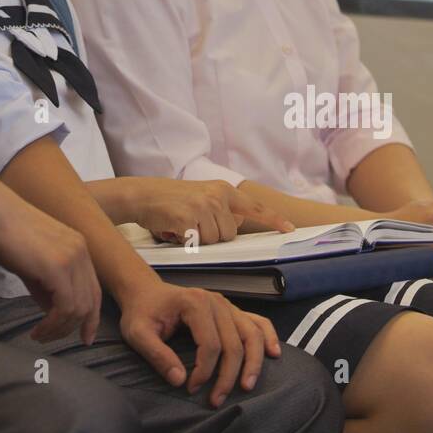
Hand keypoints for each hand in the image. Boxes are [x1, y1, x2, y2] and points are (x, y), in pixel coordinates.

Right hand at [0, 179, 102, 343]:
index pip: (94, 290)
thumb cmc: (7, 234)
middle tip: (50, 339)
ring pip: (79, 308)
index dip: (91, 318)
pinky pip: (65, 306)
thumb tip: (52, 312)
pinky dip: (53, 324)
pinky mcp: (58, 267)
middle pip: (90, 302)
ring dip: (59, 329)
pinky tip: (37, 329)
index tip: (83, 337)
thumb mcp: (34, 264)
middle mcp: (81, 252)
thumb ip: (47, 287)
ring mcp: (72, 258)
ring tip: (40, 335)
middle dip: (72, 328)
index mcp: (79, 248)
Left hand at [118, 279, 280, 404]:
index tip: (190, 387)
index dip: (204, 371)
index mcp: (195, 303)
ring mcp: (227, 305)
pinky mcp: (231, 311)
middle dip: (227, 376)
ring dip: (253, 363)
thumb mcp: (138, 333)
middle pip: (234, 344)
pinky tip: (274, 354)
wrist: (146, 292)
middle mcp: (216, 301)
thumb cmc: (142, 312)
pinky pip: (257, 322)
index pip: (210, 344)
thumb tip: (179, 380)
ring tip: (247, 387)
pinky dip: (268, 337)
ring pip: (252, 334)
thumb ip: (157, 355)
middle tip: (216, 400)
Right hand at [135, 178, 294, 243]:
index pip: (254, 207)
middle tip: (193, 224)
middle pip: (229, 234)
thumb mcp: (201, 197)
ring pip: (214, 241)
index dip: (273, 219)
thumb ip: (222, 209)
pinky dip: (185, 241)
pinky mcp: (188, 219)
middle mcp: (216, 196)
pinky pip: (197, 243)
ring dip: (199, 240)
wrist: (142, 195)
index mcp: (222, 189)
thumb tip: (239, 222)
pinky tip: (174, 228)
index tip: (290, 229)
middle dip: (213, 235)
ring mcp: (202, 207)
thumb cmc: (171, 200)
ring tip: (183, 225)